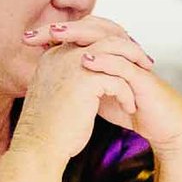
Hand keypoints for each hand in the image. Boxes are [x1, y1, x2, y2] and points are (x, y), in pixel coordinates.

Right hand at [14, 35, 133, 166]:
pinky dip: (127, 94)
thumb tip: (87, 81)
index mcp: (53, 56)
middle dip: (127, 47)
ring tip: (143, 79)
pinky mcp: (86, 81)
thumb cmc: (48, 129)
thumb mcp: (55, 95)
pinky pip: (118, 80)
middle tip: (142, 63)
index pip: (86, 34)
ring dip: (133, 64)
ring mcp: (73, 65)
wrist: (38, 147)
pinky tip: (129, 107)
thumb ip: (69, 80)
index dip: (110, 44)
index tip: (126, 57)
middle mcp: (61, 54)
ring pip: (115, 50)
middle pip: (102, 33)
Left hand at [25, 17, 181, 153]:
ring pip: (106, 38)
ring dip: (81, 35)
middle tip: (37, 32)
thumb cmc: (129, 107)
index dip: (53, 34)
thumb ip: (77, 79)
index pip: (78, 32)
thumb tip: (47, 74)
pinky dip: (103, 60)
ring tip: (57, 35)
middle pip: (91, 28)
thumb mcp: (95, 91)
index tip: (25, 39)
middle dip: (63, 28)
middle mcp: (119, 50)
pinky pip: (122, 63)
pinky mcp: (142, 76)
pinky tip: (85, 59)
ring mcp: (131, 61)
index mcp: (107, 51)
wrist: (160, 126)